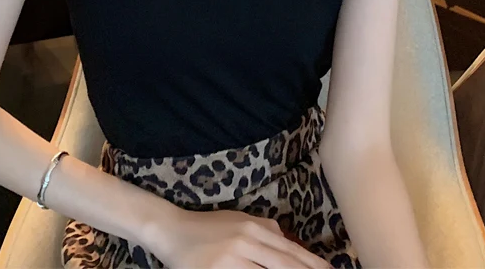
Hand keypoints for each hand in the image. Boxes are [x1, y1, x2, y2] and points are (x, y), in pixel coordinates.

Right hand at [154, 207, 331, 268]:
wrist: (171, 229)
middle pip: (285, 264)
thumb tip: (286, 238)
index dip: (312, 265)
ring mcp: (233, 257)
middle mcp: (247, 240)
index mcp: (254, 227)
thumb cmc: (206, 227)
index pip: (291, 251)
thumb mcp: (238, 220)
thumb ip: (263, 227)